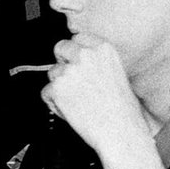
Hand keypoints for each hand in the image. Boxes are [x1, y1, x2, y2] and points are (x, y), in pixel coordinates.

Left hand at [41, 34, 150, 155]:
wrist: (121, 131)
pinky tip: (73, 112)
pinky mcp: (57, 88)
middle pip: (60, 48)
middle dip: (63, 63)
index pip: (78, 38)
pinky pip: (46, 93)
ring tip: (79, 103)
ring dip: (60, 87)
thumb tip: (76, 62)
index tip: (78, 64)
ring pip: (52, 73)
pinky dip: (55, 105)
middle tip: (73, 83)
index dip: (75, 52)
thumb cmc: (122, 109)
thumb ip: (96, 62)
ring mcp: (70, 70)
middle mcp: (85, 55)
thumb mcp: (116, 73)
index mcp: (103, 49)